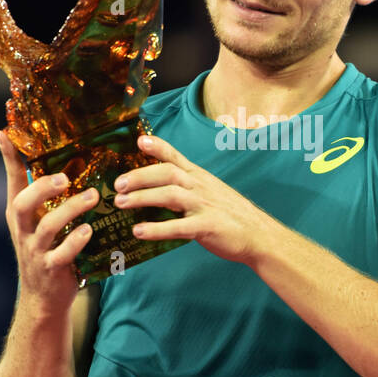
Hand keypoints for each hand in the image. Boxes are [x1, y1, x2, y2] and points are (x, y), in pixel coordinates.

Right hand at [0, 129, 99, 311]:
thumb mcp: (39, 223)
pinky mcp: (52, 270)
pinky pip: (62, 254)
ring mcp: (35, 252)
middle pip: (21, 204)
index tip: (4, 133)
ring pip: (46, 228)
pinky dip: (75, 242)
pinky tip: (88, 231)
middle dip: (41, 188)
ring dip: (70, 210)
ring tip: (91, 197)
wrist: (45, 299)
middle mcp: (23, 231)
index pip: (12, 182)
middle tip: (64, 177)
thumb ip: (43, 196)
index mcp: (20, 215)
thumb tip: (56, 163)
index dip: (9, 158)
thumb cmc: (47, 251)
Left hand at [113, 134, 277, 265]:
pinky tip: (138, 231)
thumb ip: (187, 187)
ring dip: (142, 197)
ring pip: (169, 195)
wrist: (260, 236)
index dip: (158, 147)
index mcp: (200, 178)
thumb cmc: (231, 215)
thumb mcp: (211, 192)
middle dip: (140, 176)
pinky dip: (156, 228)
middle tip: (117, 185)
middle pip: (167, 173)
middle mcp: (201, 187)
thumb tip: (158, 188)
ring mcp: (204, 205)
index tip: (140, 141)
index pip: (176, 156)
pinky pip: (178, 226)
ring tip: (121, 203)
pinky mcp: (207, 227)